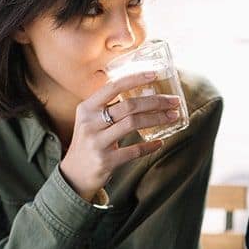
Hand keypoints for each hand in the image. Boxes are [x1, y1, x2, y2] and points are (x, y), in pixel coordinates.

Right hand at [60, 70, 180, 200]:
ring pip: (132, 124)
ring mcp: (97, 142)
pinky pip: (134, 151)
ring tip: (172, 117)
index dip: (135, 79)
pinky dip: (150, 146)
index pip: (113, 87)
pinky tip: (160, 142)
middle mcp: (90, 123)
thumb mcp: (90, 121)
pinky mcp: (106, 160)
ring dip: (157, 119)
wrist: (74, 174)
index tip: (155, 74)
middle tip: (174, 102)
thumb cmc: (89, 143)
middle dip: (155, 102)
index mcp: (87, 108)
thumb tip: (142, 95)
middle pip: (128, 106)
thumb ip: (108, 108)